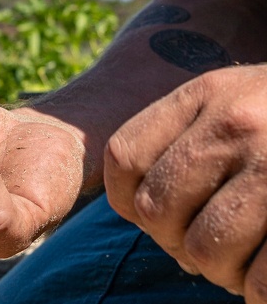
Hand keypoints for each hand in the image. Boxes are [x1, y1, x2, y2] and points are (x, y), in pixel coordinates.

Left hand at [105, 65, 266, 300]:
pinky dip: (260, 293)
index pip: (126, 157)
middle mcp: (237, 125)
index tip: (159, 216)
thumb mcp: (235, 101)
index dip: (132, 201)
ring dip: (222, 270)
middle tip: (211, 247)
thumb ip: (186, 138)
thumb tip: (139, 211)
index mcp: (206, 95)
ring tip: (247, 260)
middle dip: (177, 242)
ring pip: (206, 250)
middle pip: (158, 210)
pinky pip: (264, 281)